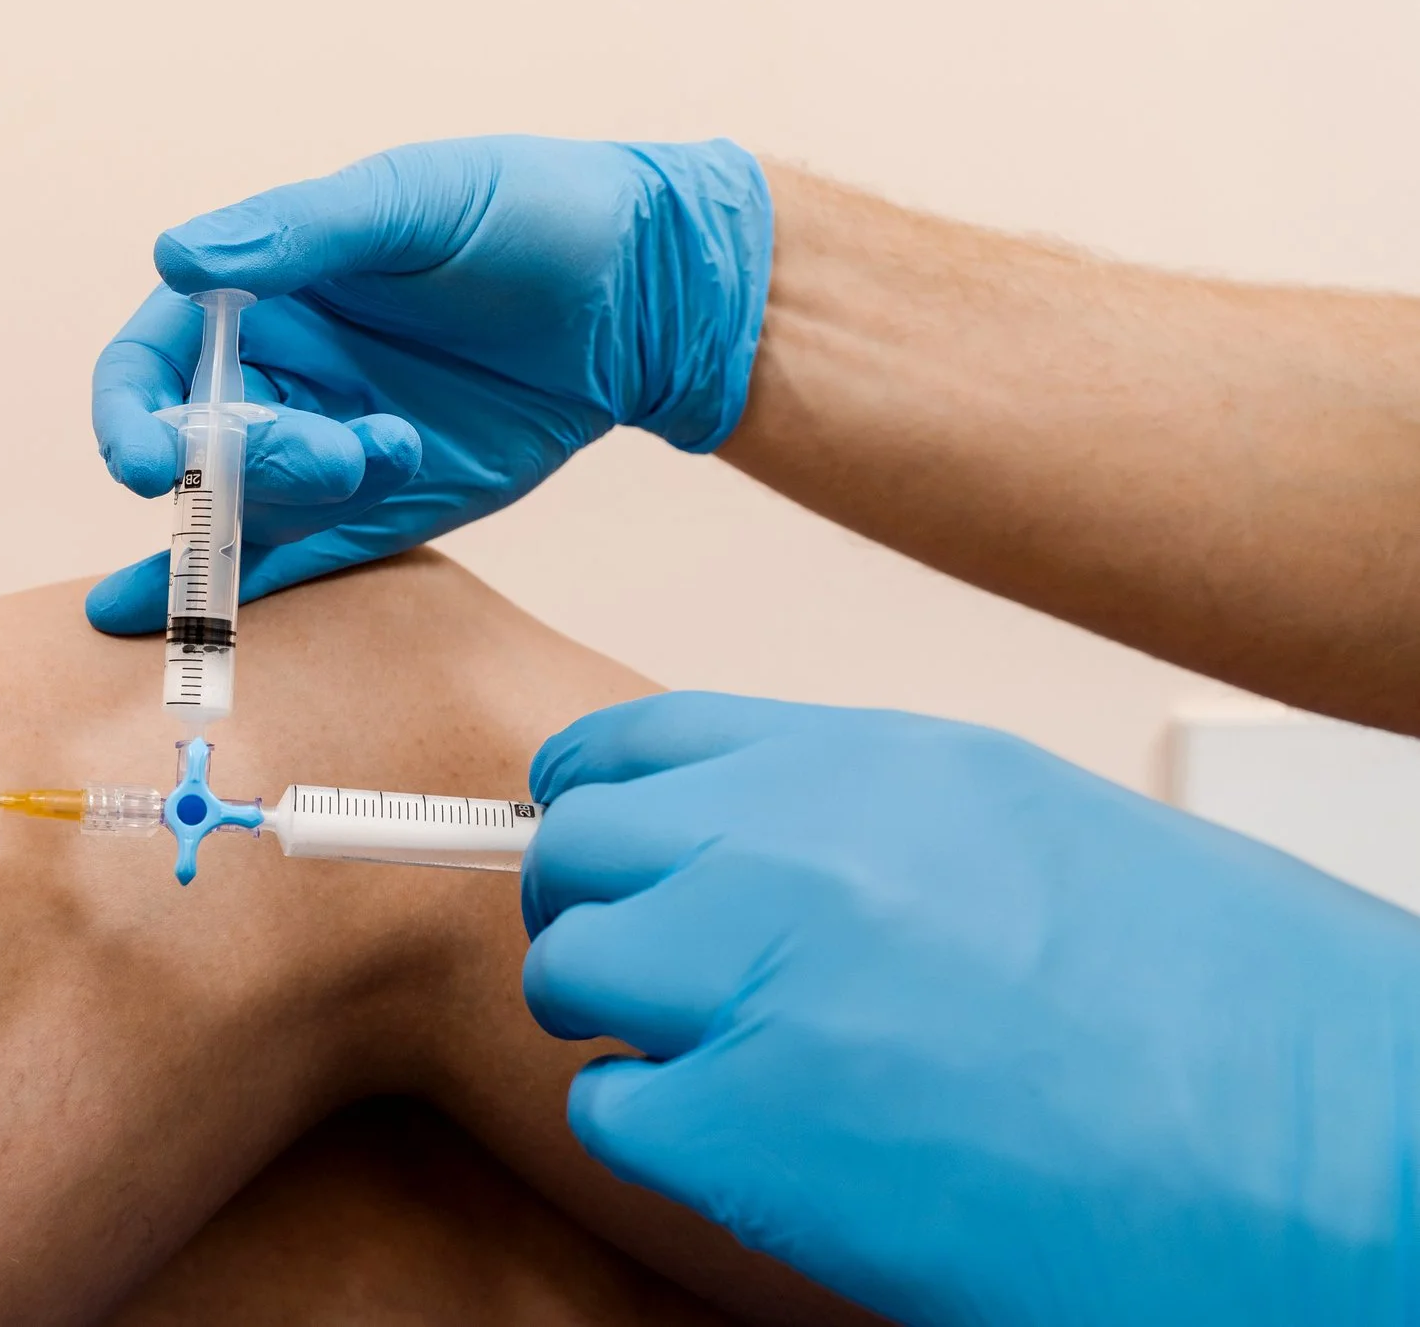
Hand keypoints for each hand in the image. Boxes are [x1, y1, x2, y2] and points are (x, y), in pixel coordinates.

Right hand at [84, 137, 771, 632]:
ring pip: (246, 510)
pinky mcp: (377, 506)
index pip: (149, 363)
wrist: (651, 291)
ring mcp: (323, 443)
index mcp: (261, 289)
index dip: (129, 415)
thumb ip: (297, 234)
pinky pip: (290, 558)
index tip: (146, 464)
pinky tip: (166, 628)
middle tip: (335, 451)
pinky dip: (230, 594)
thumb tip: (175, 257)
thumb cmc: (530, 214)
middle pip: (194, 450)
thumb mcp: (413, 203)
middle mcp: (275, 373)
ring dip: (290, 505)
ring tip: (387, 453)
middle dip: (244, 465)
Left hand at [522, 693, 1419, 1325]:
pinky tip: (748, 1145)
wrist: (1331, 1157)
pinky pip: (611, 1107)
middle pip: (580, 848)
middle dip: (591, 908)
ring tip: (712, 1061)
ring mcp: (755, 980)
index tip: (589, 833)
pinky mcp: (744, 1132)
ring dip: (615, 1017)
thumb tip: (738, 838)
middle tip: (643, 969)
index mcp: (876, 762)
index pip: (642, 742)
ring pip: (569, 968)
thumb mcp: (1034, 828)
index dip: (596, 798)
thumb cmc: (1232, 1011)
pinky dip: (652, 1128)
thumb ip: (864, 816)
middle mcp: (793, 846)